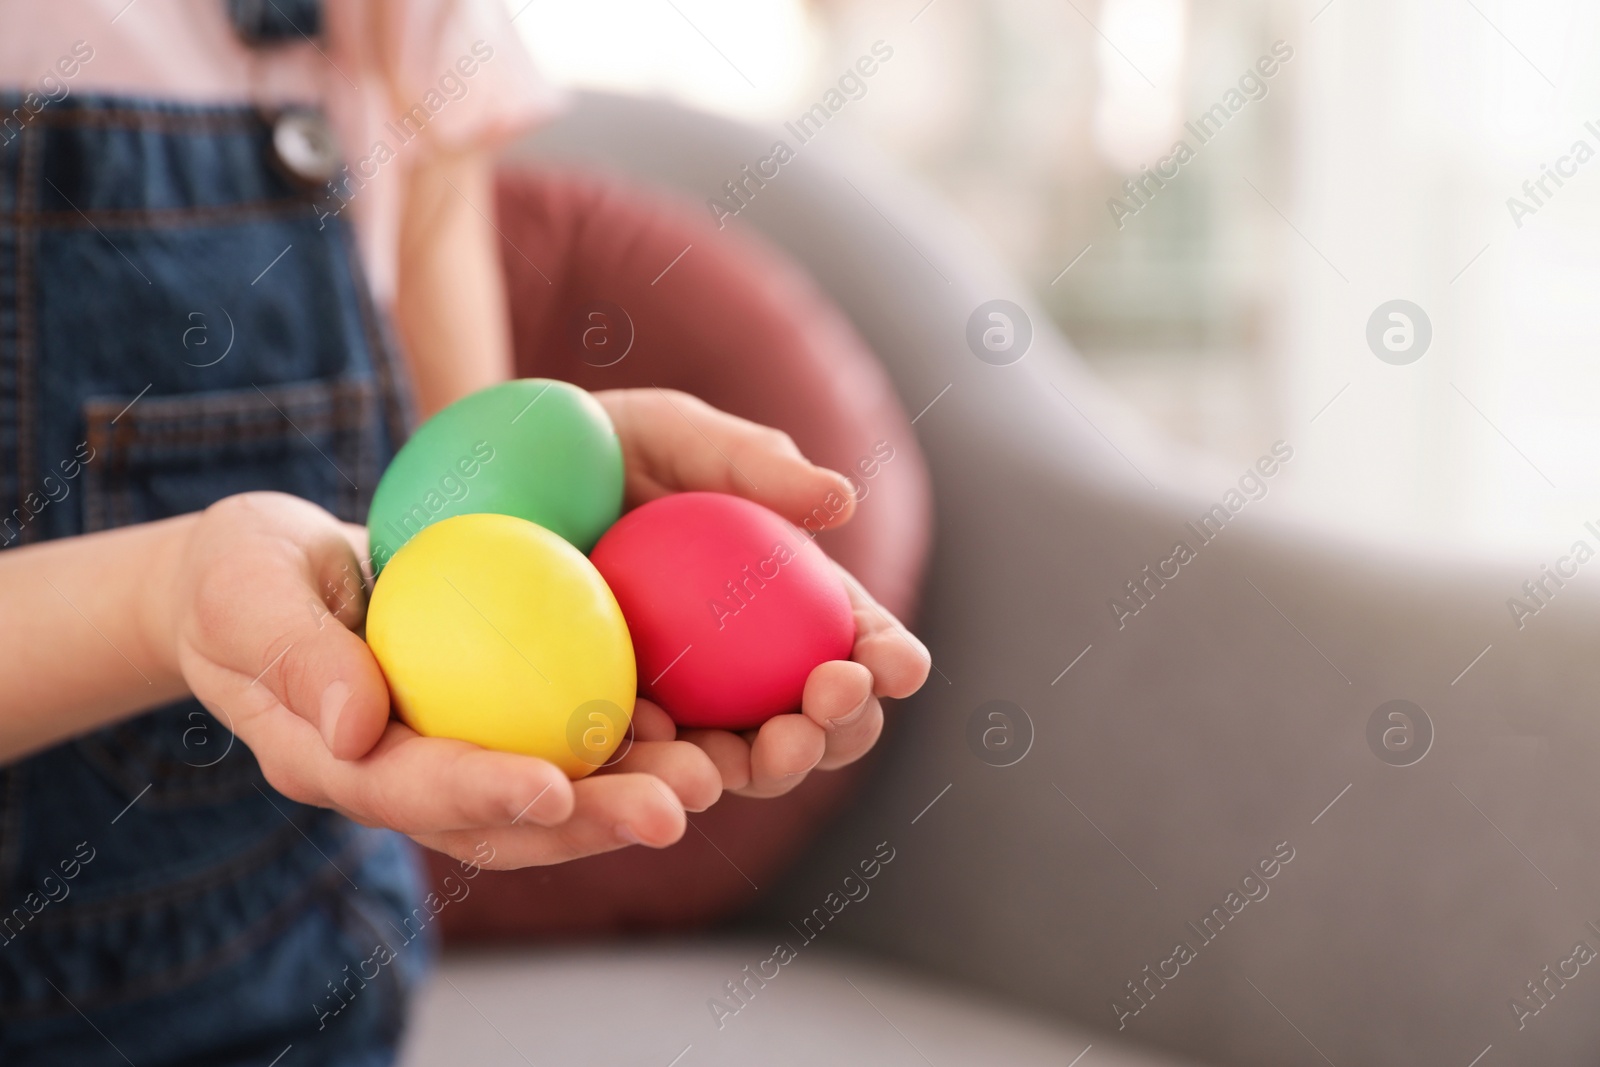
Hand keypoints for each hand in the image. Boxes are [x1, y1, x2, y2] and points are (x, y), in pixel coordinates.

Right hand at [145, 491, 721, 868]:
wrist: (274, 570)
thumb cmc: (241, 573)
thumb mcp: (242, 590)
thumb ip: (290, 653)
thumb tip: (353, 727)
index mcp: (337, 761)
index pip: (412, 789)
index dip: (482, 794)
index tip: (553, 790)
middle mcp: (410, 776)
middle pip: (505, 821)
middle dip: (591, 823)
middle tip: (675, 808)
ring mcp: (460, 753)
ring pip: (554, 796)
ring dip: (631, 794)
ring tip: (710, 779)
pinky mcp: (501, 720)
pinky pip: (570, 740)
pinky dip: (632, 739)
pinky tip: (698, 720)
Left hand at [597, 388, 931, 797]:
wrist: (495, 476)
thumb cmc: (607, 443)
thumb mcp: (679, 436)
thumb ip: (756, 465)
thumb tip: (842, 501)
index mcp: (791, 602)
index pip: (856, 640)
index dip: (887, 661)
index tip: (897, 666)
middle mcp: (748, 668)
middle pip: (814, 722)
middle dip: (835, 734)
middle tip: (817, 716)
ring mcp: (681, 706)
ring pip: (739, 762)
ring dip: (759, 770)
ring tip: (755, 757)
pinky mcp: (609, 728)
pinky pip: (640, 761)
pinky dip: (655, 762)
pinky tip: (650, 742)